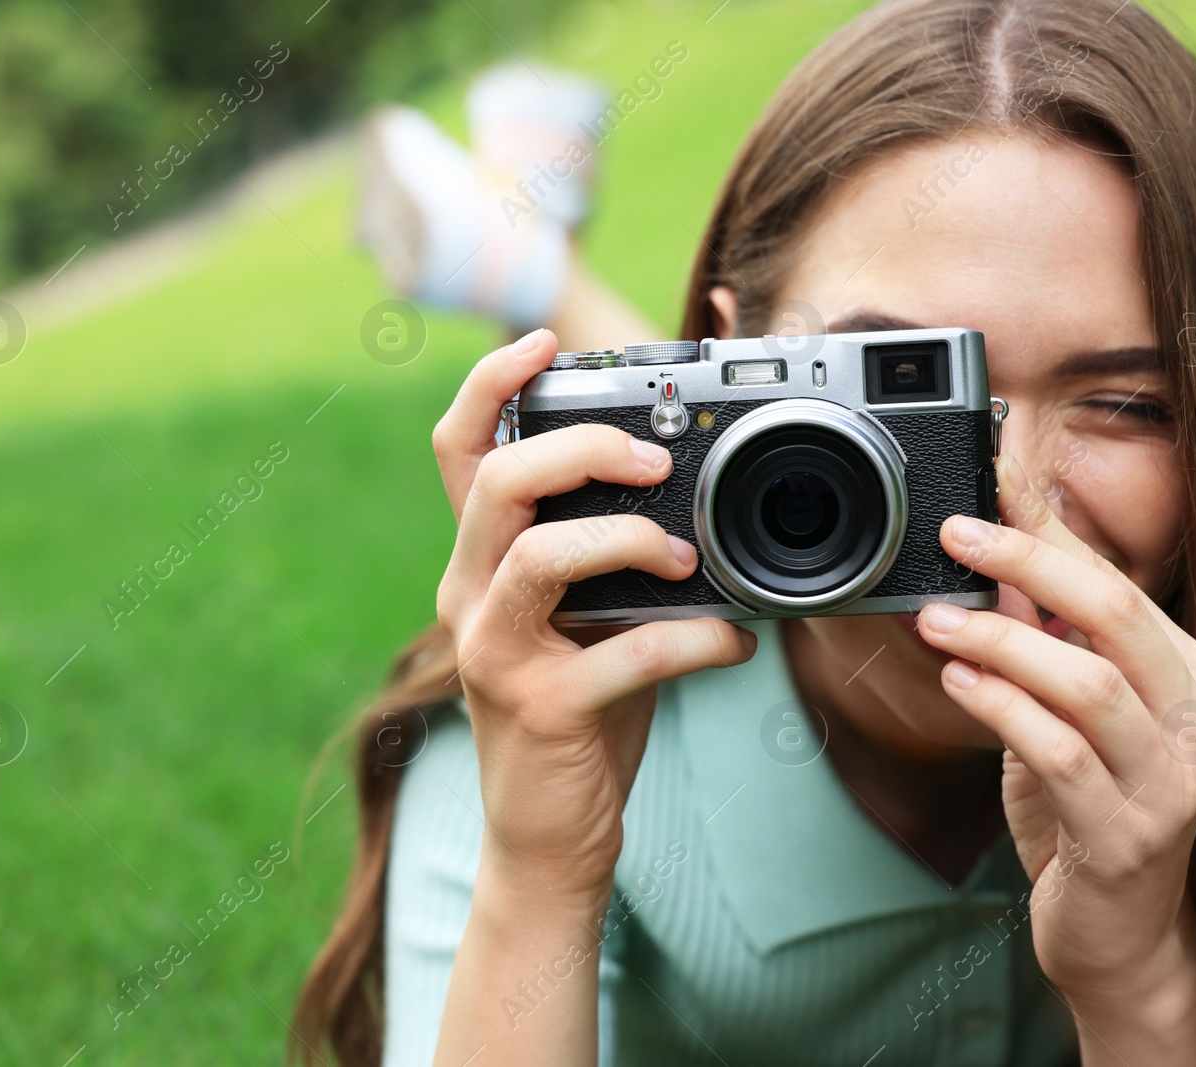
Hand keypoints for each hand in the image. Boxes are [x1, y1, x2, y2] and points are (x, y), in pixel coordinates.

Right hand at [431, 328, 755, 902]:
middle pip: (498, 483)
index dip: (492, 385)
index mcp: (480, 564)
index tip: (545, 339)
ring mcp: (496, 656)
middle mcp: (470, 599)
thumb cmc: (576, 715)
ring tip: (691, 558)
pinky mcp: (541, 710)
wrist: (546, 839)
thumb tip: (693, 502)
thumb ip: (610, 560)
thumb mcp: (582, 622)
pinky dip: (694, 640)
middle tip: (656, 461)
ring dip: (630, 540)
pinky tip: (736, 646)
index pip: (460, 452)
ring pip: (541, 557)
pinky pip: (622, 653)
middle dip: (583, 448)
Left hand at [915, 455, 1195, 1051]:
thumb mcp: (1066, 711)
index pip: (1118, 580)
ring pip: (1087, 682)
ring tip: (935, 621)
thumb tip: (986, 549)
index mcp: (1187, 676)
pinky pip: (1059, 753)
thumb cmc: (1088, 808)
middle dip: (1030, 561)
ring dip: (1000, 641)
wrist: (1123, 934)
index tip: (992, 481)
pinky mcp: (1124, 835)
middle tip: (957, 534)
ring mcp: (1167, 782)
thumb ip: (1039, 635)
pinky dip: (1003, 709)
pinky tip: (958, 685)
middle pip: (1115, 612)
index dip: (1051, 528)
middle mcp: (1194, 721)